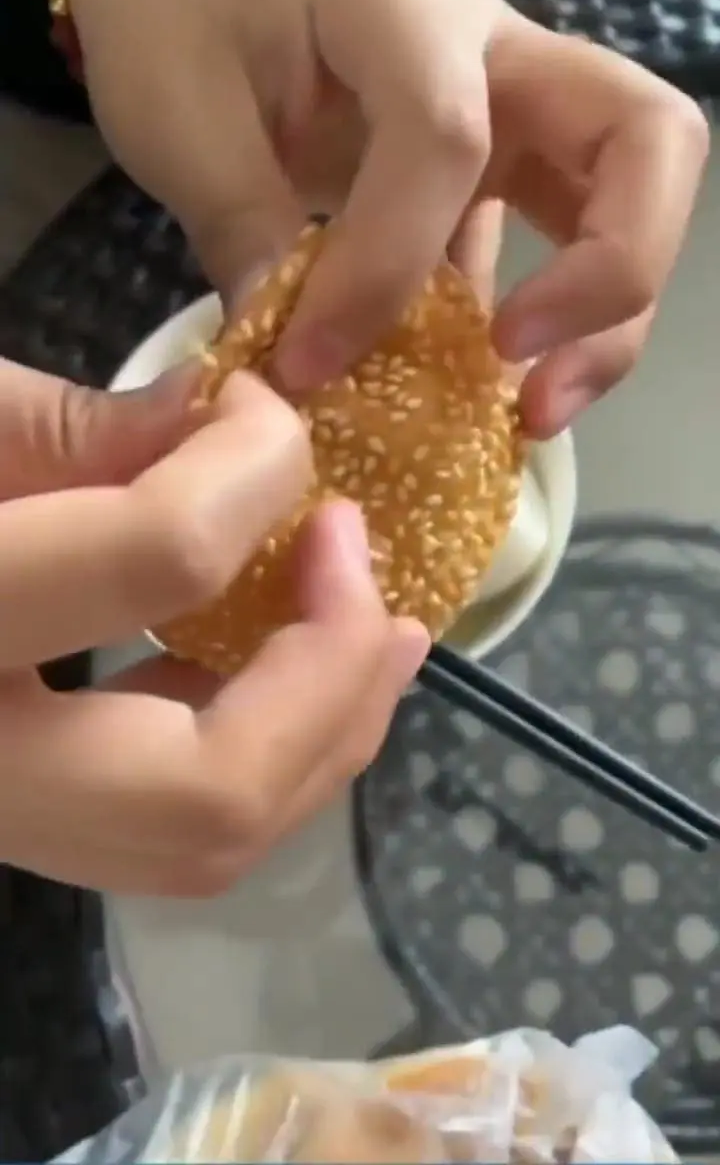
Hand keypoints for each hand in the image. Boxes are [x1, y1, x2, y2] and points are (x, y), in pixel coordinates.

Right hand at [0, 362, 426, 893]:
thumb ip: (81, 428)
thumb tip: (240, 427)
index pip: (155, 558)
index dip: (251, 466)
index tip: (258, 409)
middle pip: (209, 791)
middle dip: (330, 676)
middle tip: (372, 573)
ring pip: (205, 843)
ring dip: (326, 734)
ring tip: (382, 637)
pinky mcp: (18, 826)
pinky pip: (171, 828)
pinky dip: (262, 750)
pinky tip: (285, 668)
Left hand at [70, 0, 707, 435]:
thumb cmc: (172, 29)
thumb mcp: (180, 126)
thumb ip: (247, 237)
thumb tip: (306, 369)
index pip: (446, 137)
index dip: (389, 265)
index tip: (312, 359)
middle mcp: (493, 42)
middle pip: (642, 141)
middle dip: (612, 271)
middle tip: (521, 365)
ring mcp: (514, 103)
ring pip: (633, 192)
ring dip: (606, 315)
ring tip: (532, 412)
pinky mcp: (503, 165)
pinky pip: (564, 241)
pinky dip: (545, 325)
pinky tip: (486, 394)